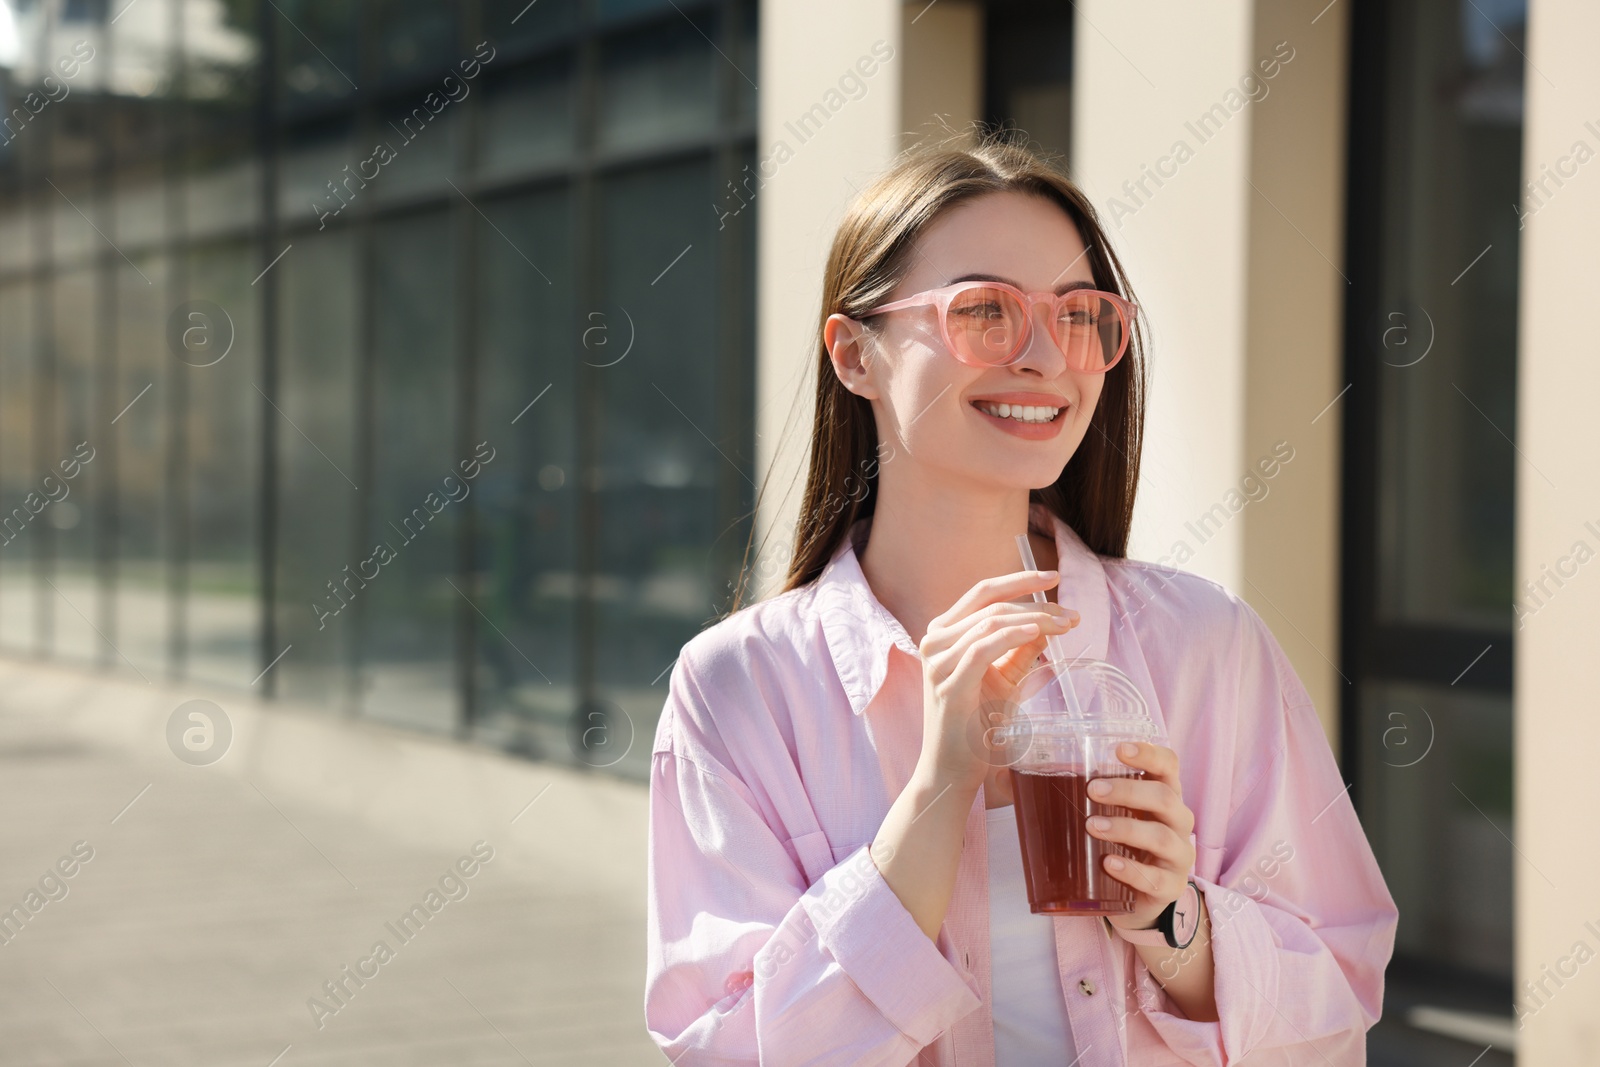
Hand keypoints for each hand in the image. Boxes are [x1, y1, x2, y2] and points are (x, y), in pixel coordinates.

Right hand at [916, 570, 1079, 794]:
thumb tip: (1049, 625)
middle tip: (1072, 616)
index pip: (983, 592)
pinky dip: (1012, 636)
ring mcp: (937, 662)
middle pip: (990, 604)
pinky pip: (982, 649)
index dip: (1019, 579)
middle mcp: (934, 640)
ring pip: (990, 623)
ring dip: (1034, 620)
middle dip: (1036, 604)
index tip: (1055, 576)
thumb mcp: (1003, 678)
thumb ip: (1020, 650)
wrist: (952, 768)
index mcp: (944, 632)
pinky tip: (1038, 634)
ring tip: (1065, 626)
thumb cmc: (976, 723)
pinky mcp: (948, 684)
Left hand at [1088, 741, 1197, 932]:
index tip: (1119, 750)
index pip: (1168, 766)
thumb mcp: (1109, 815)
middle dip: (1128, 791)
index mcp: (1164, 796)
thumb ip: (1081, 795)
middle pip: (1165, 797)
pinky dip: (1131, 870)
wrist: (1134, 898)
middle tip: (1093, 790)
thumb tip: (1018, 775)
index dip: (1149, 754)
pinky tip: (1109, 864)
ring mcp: (1179, 855)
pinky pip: (1156, 878)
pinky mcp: (1171, 887)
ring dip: (1126, 828)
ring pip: (1161, 837)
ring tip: (1093, 826)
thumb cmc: (1121, 845)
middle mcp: (1178, 821)